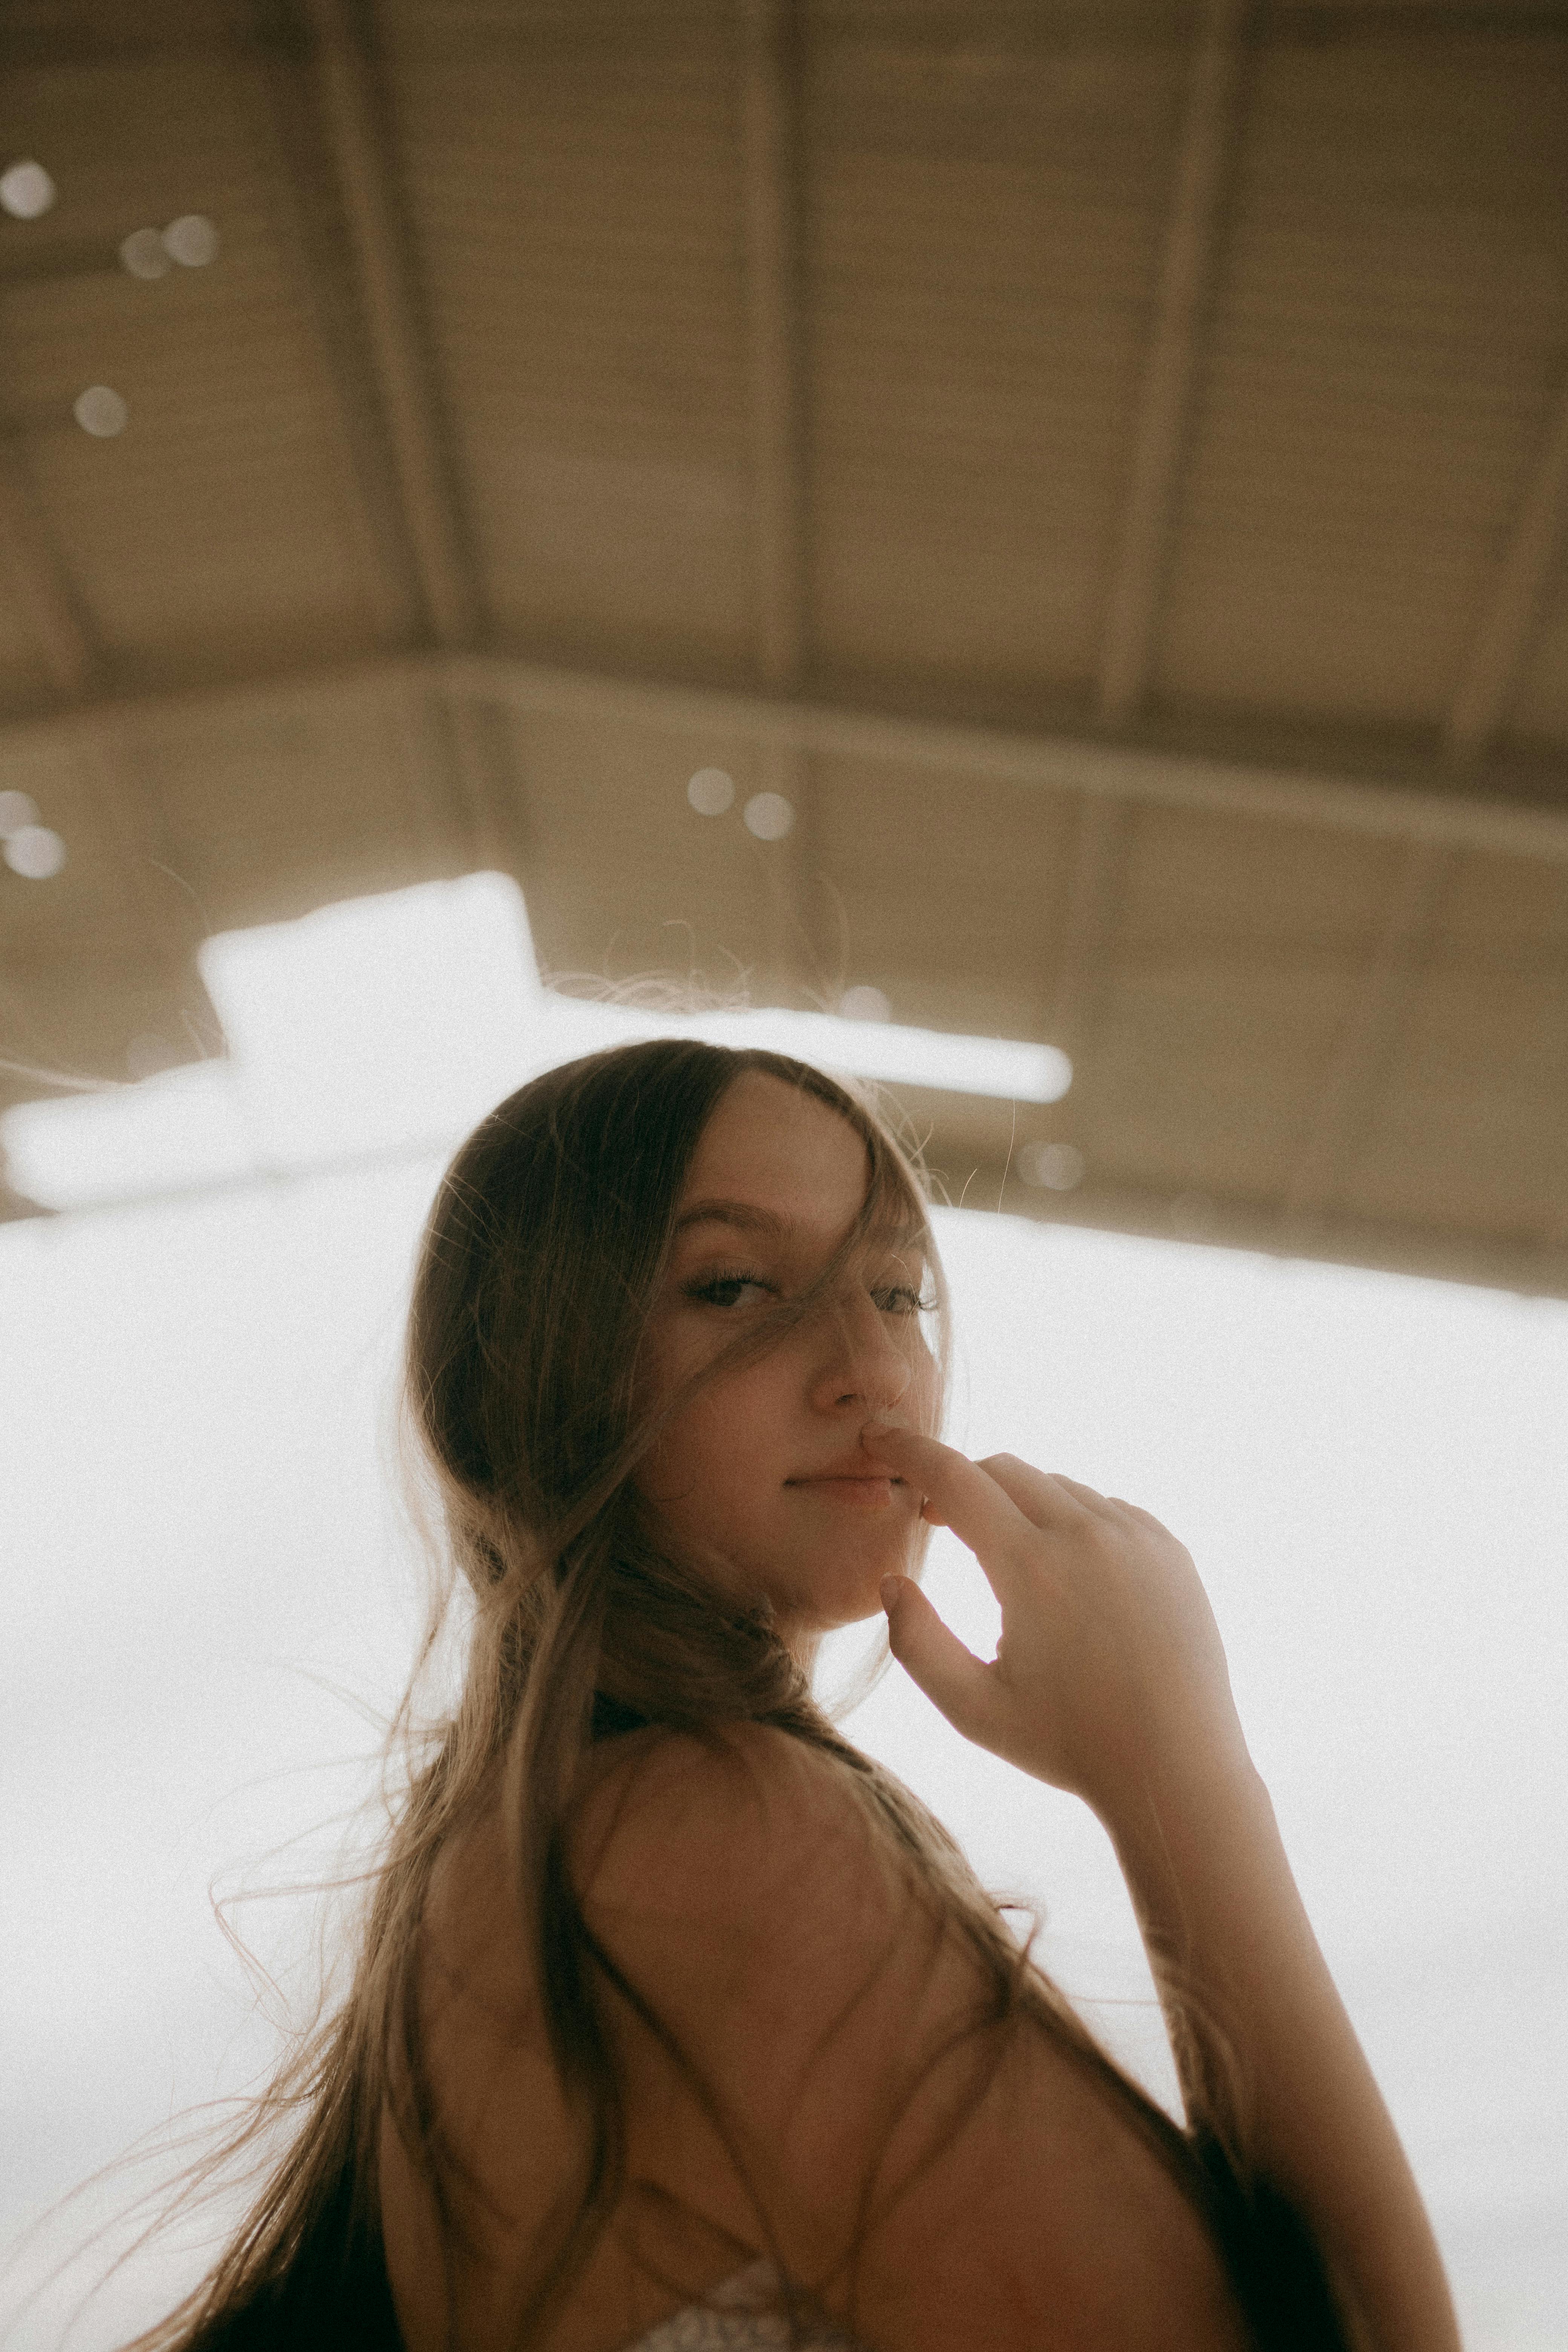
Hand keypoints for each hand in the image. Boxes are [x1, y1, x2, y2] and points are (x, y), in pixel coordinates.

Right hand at [862, 1420, 1252, 1823]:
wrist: (1179, 1768)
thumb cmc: (1069, 1744)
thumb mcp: (973, 1709)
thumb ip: (917, 1644)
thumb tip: (894, 1582)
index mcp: (1031, 1569)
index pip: (955, 1479)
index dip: (910, 1450)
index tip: (881, 1435)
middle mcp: (1087, 1535)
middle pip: (1004, 1470)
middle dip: (961, 1482)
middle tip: (937, 1521)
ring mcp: (1137, 1537)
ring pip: (1057, 1486)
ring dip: (1018, 1505)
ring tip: (1008, 1561)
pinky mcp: (1170, 1549)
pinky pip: (1105, 1508)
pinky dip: (1072, 1522)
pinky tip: (1067, 1572)